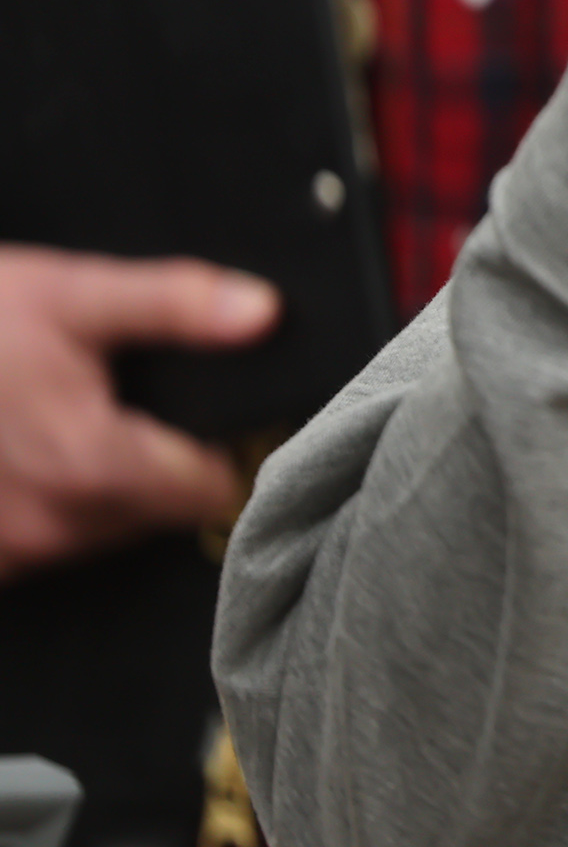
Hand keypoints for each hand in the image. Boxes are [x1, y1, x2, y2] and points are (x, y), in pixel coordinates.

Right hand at [0, 247, 276, 578]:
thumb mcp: (70, 295)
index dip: (223, 452)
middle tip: (125, 409)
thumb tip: (262, 312)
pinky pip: (36, 544)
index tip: (218, 425)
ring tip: (63, 423)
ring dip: (96, 490)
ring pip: (94, 533)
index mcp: (90, 465)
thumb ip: (175, 306)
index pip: (207, 492)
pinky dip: (43, 505)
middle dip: (156, 467)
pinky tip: (22, 457)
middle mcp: (46, 526)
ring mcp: (3, 550)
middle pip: (153, 515)